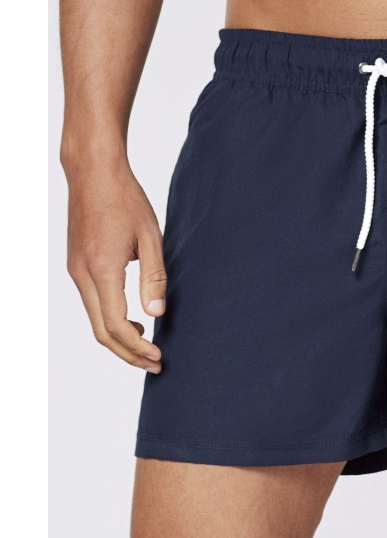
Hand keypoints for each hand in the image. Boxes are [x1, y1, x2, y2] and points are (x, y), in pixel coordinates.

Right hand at [66, 159, 165, 373]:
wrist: (93, 173)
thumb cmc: (125, 200)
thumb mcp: (150, 237)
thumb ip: (154, 277)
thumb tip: (157, 313)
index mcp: (101, 269)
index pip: (116, 324)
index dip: (137, 347)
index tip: (158, 357)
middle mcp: (82, 275)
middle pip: (101, 331)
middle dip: (128, 353)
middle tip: (155, 364)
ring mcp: (76, 271)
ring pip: (93, 320)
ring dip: (119, 339)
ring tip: (147, 348)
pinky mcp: (77, 265)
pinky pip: (92, 304)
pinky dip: (110, 320)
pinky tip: (133, 321)